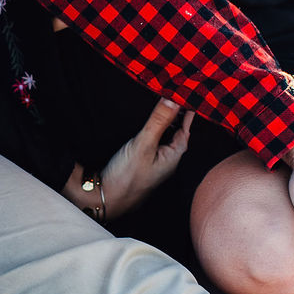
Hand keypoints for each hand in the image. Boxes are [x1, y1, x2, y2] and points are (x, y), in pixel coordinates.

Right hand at [64, 99, 193, 220]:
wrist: (103, 199)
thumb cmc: (126, 177)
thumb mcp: (143, 144)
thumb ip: (158, 121)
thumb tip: (174, 99)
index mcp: (173, 157)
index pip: (186, 129)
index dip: (188, 112)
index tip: (190, 95)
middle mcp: (166, 161)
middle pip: (177, 133)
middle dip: (178, 115)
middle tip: (178, 94)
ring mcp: (154, 163)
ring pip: (164, 138)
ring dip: (165, 122)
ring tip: (164, 104)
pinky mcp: (141, 164)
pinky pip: (153, 143)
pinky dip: (154, 130)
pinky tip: (148, 126)